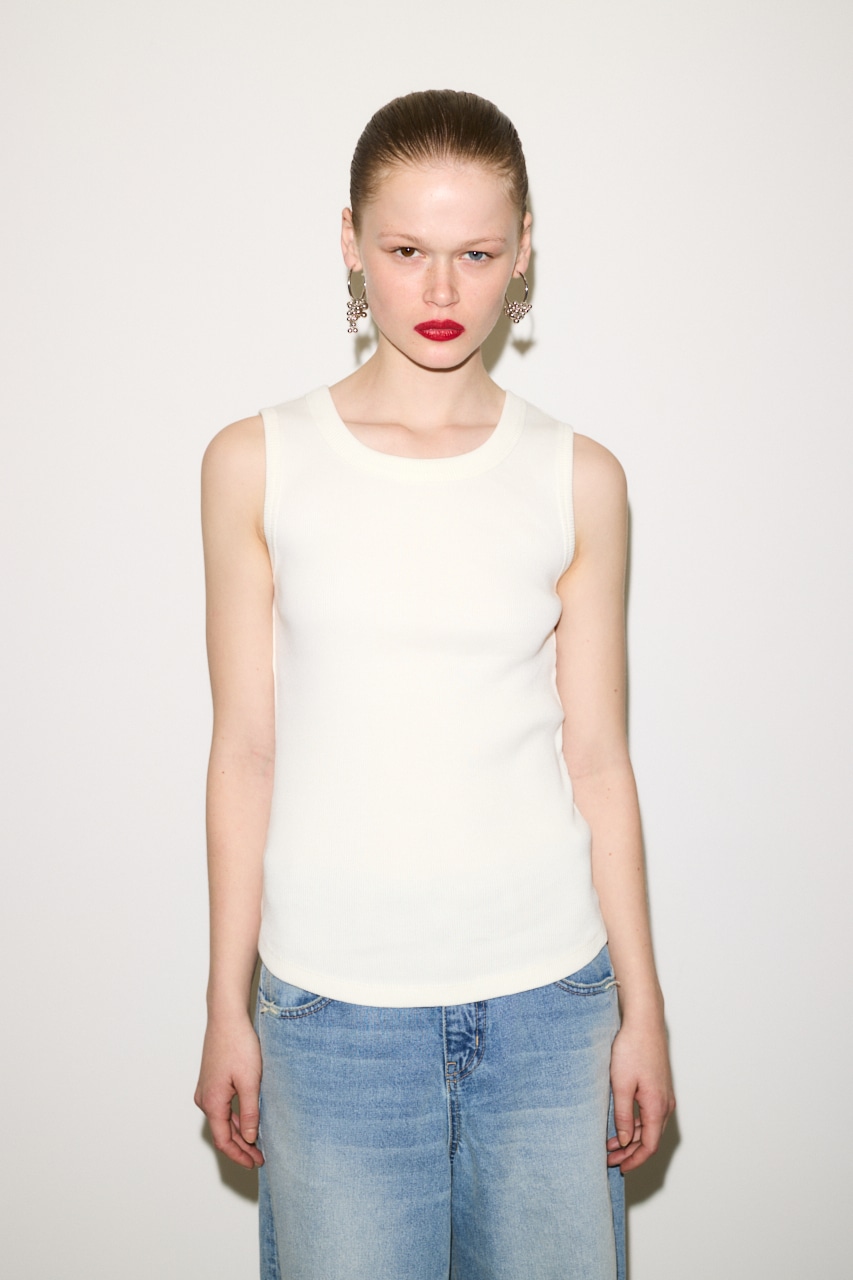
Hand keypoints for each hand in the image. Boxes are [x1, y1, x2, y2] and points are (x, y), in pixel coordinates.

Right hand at [194, 1012, 263, 1168]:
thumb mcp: (250, 1082)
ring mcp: (207, 1089)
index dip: (240, 1155)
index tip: (255, 1163)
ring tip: (258, 1144)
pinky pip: (222, 1107)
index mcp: (212, 1102)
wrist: (226, 1017)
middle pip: (222, 1132)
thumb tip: (250, 1137)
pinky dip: (235, 1118)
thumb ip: (250, 1112)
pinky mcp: (212, 1081)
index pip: (224, 1140)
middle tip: (261, 1158)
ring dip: (239, 1133)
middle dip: (241, 1147)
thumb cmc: (238, 1045)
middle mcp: (205, 1099)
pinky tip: (250, 1121)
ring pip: (223, 1120)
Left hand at [606, 1017, 674, 1171]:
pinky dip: (636, 1125)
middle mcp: (665, 1104)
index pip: (649, 1145)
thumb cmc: (631, 1049)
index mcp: (657, 1106)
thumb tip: (626, 1141)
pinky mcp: (658, 1086)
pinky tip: (620, 1125)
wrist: (644, 1022)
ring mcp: (664, 1095)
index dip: (635, 1160)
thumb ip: (623, 1115)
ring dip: (632, 1139)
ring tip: (610, 1144)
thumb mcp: (621, 1085)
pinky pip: (650, 1114)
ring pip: (650, 1127)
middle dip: (631, 1153)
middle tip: (609, 1159)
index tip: (619, 1167)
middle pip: (651, 1139)